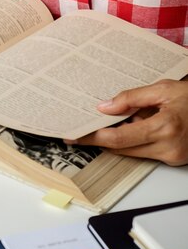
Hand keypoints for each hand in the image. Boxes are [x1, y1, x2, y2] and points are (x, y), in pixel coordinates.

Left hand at [66, 80, 187, 165]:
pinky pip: (144, 152)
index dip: (92, 138)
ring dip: (119, 139)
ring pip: (130, 152)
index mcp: (165, 127)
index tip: (74, 136)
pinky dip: (135, 141)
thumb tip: (104, 107)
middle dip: (101, 139)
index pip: (117, 139)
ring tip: (116, 121)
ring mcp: (172, 156)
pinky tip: (136, 125)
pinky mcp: (174, 160)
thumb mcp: (164, 88)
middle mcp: (168, 147)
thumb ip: (131, 98)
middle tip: (83, 129)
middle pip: (120, 149)